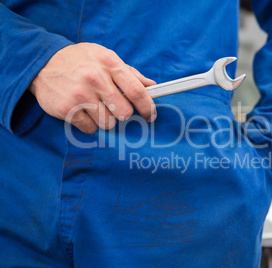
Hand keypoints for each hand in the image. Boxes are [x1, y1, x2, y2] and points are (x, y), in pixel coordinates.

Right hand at [29, 43, 156, 133]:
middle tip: (115, 107)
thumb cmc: (80, 61)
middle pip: (124, 112)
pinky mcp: (67, 109)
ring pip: (108, 123)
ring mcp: (80, 94)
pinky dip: (90, 124)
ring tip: (95, 106)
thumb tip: (152, 86)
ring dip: (105, 119)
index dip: (147, 106)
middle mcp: (95, 78)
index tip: (150, 115)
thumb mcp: (105, 58)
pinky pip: (91, 129)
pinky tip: (83, 111)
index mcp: (109, 63)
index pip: (136, 91)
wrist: (43, 63)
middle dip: (123, 114)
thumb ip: (130, 73)